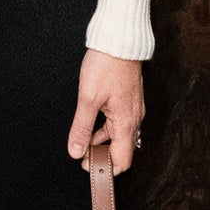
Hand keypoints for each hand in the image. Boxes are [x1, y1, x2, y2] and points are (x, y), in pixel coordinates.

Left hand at [69, 53, 143, 170]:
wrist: (119, 41)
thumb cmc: (106, 65)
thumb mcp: (88, 99)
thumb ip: (82, 128)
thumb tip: (76, 150)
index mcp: (126, 123)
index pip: (123, 160)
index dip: (106, 168)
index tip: (87, 166)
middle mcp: (134, 119)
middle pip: (122, 150)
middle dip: (102, 157)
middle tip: (82, 155)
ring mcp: (133, 109)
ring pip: (119, 136)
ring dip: (103, 143)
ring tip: (83, 142)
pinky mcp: (129, 101)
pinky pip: (119, 123)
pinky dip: (106, 129)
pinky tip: (92, 126)